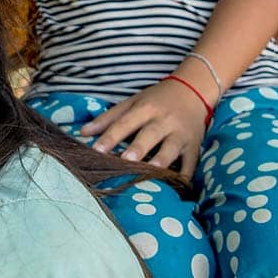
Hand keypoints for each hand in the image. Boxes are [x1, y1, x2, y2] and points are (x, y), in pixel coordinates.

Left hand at [79, 80, 206, 175]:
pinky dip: (185, 175)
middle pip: (150, 134)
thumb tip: (82, 133)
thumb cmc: (157, 99)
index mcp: (146, 108)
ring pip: (171, 148)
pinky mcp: (194, 146)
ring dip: (162, 160)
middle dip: (139, 147)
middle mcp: (164, 120)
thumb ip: (108, 118)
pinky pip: (191, 163)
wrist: (193, 90)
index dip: (111, 136)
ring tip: (151, 172)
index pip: (125, 122)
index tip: (96, 150)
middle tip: (125, 160)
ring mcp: (181, 133)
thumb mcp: (132, 101)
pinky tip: (178, 187)